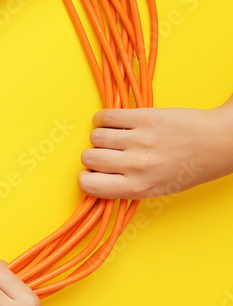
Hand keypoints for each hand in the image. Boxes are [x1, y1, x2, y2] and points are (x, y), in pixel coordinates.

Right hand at [79, 102, 232, 198]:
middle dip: (94, 154)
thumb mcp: (158, 188)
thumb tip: (97, 178)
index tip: (94, 172)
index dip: (87, 177)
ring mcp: (139, 139)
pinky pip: (105, 116)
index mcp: (139, 187)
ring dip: (102, 135)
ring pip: (96, 135)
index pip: (88, 185)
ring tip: (117, 136)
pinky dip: (104, 118)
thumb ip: (128, 186)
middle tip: (109, 153)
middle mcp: (136, 165)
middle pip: (88, 157)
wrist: (218, 142)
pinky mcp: (143, 118)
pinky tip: (115, 122)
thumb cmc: (190, 168)